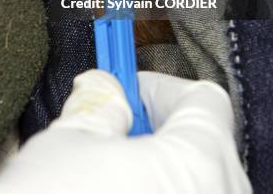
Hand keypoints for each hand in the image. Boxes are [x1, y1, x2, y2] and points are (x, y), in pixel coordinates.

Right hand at [0, 70, 251, 193]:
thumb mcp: (66, 144)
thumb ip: (98, 105)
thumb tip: (104, 87)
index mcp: (198, 164)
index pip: (204, 101)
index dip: (160, 88)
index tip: (129, 90)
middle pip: (206, 146)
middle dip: (161, 131)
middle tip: (117, 128)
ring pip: (200, 186)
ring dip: (162, 170)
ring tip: (112, 173)